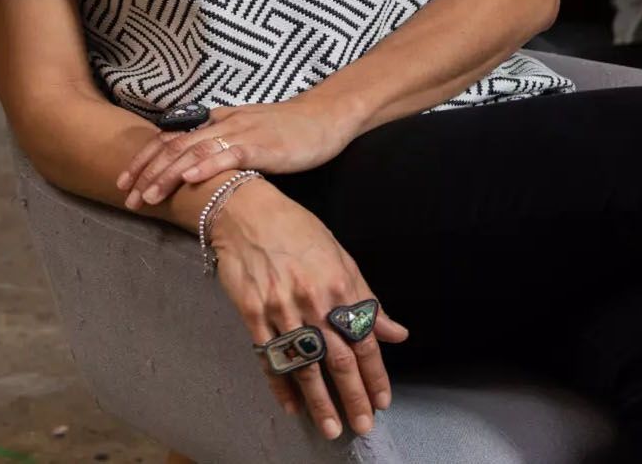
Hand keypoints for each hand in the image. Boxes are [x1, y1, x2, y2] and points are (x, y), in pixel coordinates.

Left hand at [117, 99, 356, 209]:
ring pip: (196, 152)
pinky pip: (229, 155)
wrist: (325, 117)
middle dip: (147, 172)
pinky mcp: (262, 145)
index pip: (171, 139)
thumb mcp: (247, 133)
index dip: (145, 159)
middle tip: (126, 195)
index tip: (124, 181)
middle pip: (175, 147)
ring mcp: (242, 133)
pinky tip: (191, 179)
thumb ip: (221, 143)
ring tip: (148, 194)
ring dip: (169, 174)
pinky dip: (208, 166)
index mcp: (218, 122)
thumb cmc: (287, 129)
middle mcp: (224, 125)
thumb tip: (195, 166)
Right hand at [209, 178, 408, 438]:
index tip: (383, 400)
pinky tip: (290, 406)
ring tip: (330, 428)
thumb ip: (366, 299)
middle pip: (338, 360)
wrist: (247, 214)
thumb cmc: (297, 230)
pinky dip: (280, 384)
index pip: (364, 340)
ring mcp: (280, 310)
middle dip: (353, 397)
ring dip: (319, 402)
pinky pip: (269, 357)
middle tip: (363, 426)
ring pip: (305, 365)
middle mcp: (312, 302)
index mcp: (338, 286)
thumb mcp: (341, 257)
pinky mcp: (252, 315)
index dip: (375, 374)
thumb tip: (395, 332)